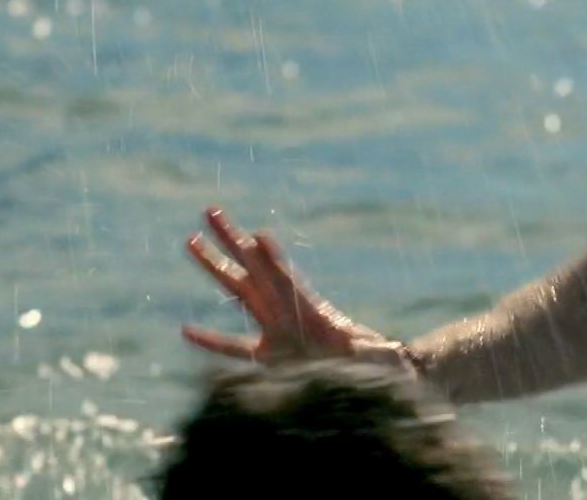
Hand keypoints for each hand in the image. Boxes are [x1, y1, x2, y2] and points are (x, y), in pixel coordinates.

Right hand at [181, 207, 393, 364]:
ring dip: (215, 265)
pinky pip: (234, 348)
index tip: (260, 235)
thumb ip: (385, 357)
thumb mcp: (378, 358)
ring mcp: (276, 325)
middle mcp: (288, 311)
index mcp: (311, 312)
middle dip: (232, 241)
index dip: (273, 260)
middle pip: (254, 269)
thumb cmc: (377, 367)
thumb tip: (400, 355)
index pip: (287, 281)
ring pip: (239, 289)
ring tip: (191, 239)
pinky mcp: (270, 354)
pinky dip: (210, 341)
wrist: (368, 376)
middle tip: (211, 210)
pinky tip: (186, 332)